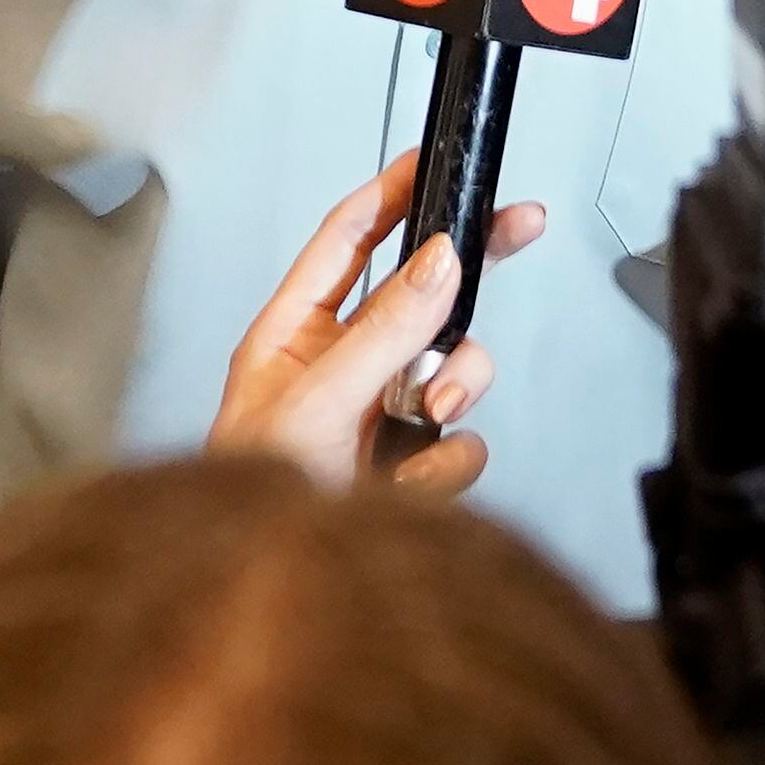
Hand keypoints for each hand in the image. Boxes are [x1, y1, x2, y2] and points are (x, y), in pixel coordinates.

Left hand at [210, 152, 543, 498]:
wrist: (266, 603)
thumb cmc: (247, 501)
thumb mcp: (316, 399)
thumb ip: (384, 329)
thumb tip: (439, 261)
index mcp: (295, 336)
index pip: (349, 244)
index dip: (392, 197)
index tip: (434, 160)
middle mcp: (341, 370)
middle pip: (422, 296)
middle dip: (468, 274)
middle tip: (517, 227)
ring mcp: (381, 421)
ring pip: (454, 369)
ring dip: (453, 389)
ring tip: (422, 419)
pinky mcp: (413, 470)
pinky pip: (462, 443)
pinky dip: (444, 463)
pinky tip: (409, 483)